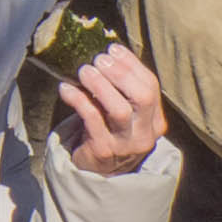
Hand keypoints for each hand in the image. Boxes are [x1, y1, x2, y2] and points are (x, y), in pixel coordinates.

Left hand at [52, 43, 166, 173]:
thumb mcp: (124, 114)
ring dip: (100, 85)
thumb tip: (106, 53)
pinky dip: (78, 100)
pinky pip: (92, 120)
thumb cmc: (108, 132)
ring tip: (84, 70)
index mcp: (155, 121)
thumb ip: (121, 90)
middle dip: (120, 73)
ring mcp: (124, 144)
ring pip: (119, 110)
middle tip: (99, 59)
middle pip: (142, 97)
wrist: (98, 173)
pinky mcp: (103, 150)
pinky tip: (66, 89)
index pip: (151, 86)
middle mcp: (144, 133)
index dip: (131, 64)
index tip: (113, 48)